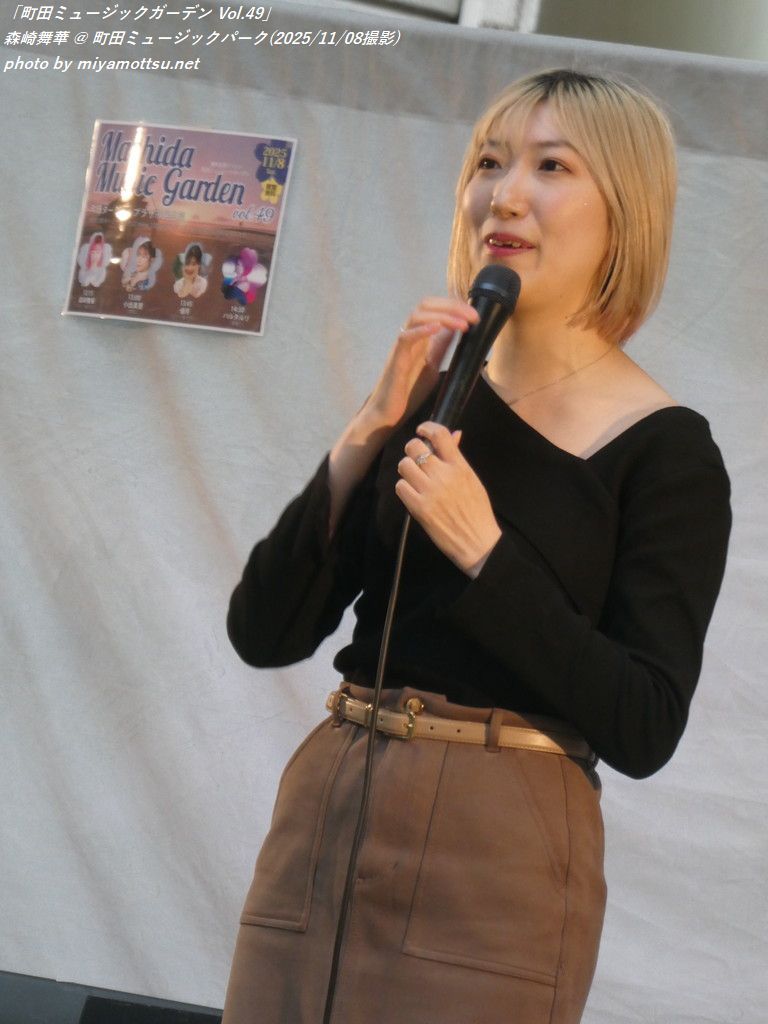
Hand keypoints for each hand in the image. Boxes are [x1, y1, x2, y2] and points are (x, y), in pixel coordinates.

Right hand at [363, 297, 479, 429]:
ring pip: (417, 316)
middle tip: (473, 316)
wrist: (388, 413)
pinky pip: (405, 338)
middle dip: (452, 305)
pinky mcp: (396, 359)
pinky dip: (421, 330)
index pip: (436, 308)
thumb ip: (441, 348)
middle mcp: (410, 336)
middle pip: (426, 305)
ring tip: (462, 324)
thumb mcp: (432, 365)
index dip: (455, 305)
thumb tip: (454, 330)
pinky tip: (437, 328)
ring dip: (443, 316)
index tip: (475, 315)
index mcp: (420, 337)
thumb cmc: (408, 391)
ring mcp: (402, 346)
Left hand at [395, 422, 501, 576]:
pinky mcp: (419, 508)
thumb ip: (458, 457)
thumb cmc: (477, 511)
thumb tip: (453, 434)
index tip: (422, 430)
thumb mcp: (472, 479)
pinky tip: (413, 493)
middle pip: (415, 447)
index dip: (427, 427)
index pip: (440, 435)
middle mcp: (444, 475)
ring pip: (404, 465)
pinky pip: (400, 487)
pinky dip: (404, 488)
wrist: (478, 542)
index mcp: (460, 467)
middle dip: (413, 450)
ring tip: (414, 478)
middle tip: (416, 459)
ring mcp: (430, 492)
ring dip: (407, 469)